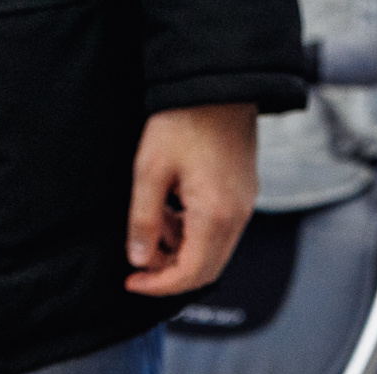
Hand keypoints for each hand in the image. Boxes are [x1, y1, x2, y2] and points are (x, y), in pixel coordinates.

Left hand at [125, 103, 258, 295]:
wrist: (218, 84)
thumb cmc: (184, 120)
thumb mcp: (150, 169)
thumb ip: (143, 220)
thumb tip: (138, 259)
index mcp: (214, 215)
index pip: (190, 274)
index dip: (158, 286)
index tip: (132, 281)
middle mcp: (237, 217)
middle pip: (206, 271)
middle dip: (170, 274)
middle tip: (139, 261)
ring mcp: (245, 207)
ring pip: (214, 253)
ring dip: (182, 252)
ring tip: (155, 224)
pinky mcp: (244, 195)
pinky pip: (221, 232)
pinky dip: (195, 235)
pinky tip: (174, 211)